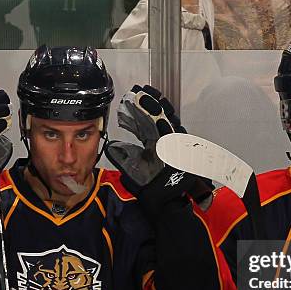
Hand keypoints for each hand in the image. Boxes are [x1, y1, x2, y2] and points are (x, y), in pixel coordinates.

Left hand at [106, 85, 197, 215]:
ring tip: (145, 94)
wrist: (164, 200)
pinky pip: (173, 131)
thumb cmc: (150, 185)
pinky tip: (156, 110)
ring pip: (165, 119)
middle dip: (148, 102)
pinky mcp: (179, 148)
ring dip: (155, 107)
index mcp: (153, 143)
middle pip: (156, 116)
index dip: (137, 109)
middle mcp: (164, 140)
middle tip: (139, 90)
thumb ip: (123, 154)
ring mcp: (173, 143)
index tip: (129, 98)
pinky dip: (165, 120)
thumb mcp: (132, 166)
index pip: (144, 121)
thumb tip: (111, 144)